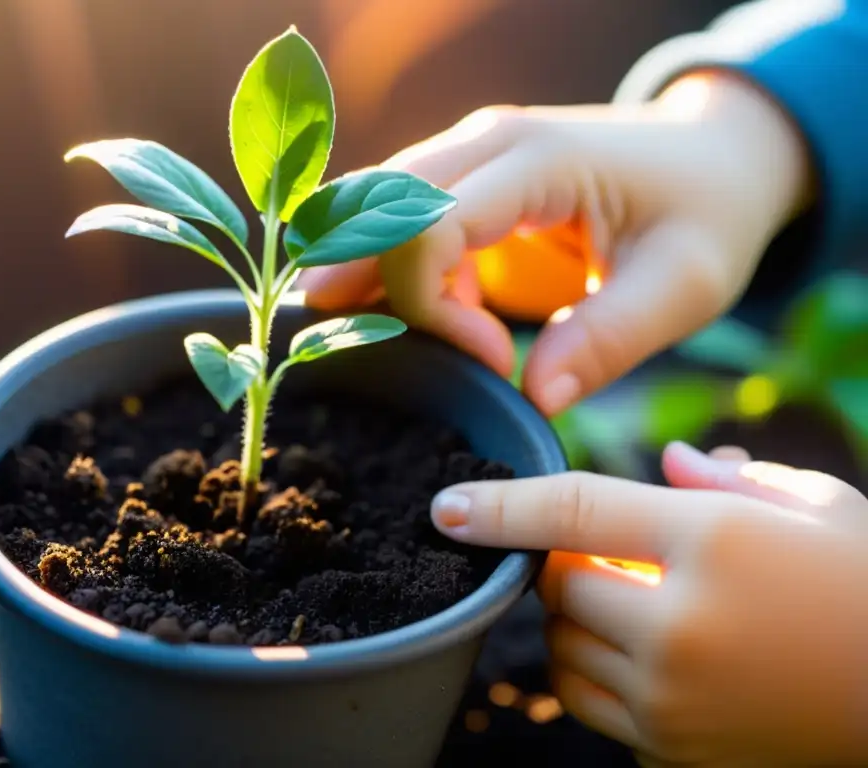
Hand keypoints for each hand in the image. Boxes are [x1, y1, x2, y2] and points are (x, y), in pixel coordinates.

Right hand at [297, 73, 811, 414]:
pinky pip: (399, 226)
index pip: (424, 227)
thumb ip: (609, 340)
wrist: (717, 156)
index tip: (494, 360)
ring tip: (399, 345)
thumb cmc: (707, 215)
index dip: (433, 308)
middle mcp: (487, 142)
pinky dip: (398, 278)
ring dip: (369, 282)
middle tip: (361, 355)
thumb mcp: (684, 285)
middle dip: (355, 285)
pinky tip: (440, 320)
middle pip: (373, 209)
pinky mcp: (468, 184)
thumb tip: (535, 399)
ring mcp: (471, 156)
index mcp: (537, 160)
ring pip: (372, 213)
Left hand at [431, 444, 867, 765]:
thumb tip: (669, 462)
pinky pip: (587, 702)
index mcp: (712, 542)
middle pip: (558, 585)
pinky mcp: (674, 750)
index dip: (500, 506)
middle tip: (607, 556)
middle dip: (565, 565)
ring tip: (630, 603)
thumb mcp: (815, 508)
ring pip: (560, 649)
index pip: (573, 511)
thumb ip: (725, 479)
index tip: (445, 507)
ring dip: (572, 620)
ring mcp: (672, 699)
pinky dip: (590, 671)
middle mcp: (680, 624)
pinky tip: (640, 654)